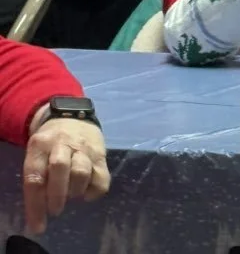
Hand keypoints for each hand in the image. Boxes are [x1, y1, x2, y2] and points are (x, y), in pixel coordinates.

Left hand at [24, 115, 109, 234]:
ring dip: (75, 191)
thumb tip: (40, 211)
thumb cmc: (51, 144)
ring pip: (82, 171)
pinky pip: (101, 178)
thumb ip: (38, 176)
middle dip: (57, 195)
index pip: (35, 177)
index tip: (39, 225)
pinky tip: (87, 190)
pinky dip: (94, 191)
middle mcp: (63, 143)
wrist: (74, 116)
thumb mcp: (37, 152)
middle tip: (56, 209)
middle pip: (60, 167)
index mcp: (40, 145)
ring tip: (72, 194)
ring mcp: (84, 147)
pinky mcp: (101, 153)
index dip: (36, 205)